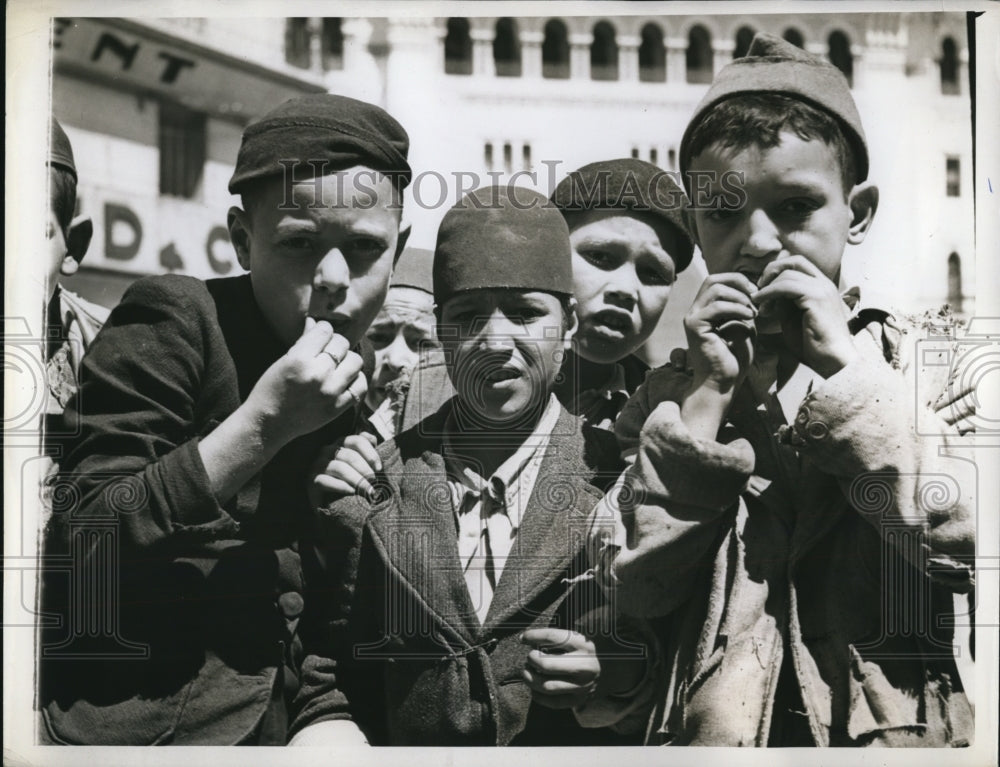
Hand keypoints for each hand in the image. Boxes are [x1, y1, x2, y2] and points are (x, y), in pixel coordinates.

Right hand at [243, 318, 366, 445]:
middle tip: (327, 353)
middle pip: (343, 343)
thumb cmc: (272, 389)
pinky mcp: (338, 407)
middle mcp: (317, 374)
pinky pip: (360, 385)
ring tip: (338, 366)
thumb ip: (303, 341)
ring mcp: (330, 392)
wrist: (268, 424)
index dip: (323, 330)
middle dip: (335, 344)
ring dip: (348, 361)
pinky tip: (345, 381)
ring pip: (356, 362)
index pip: (325, 330)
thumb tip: (316, 321)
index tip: (319, 336)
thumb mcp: (283, 361)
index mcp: (300, 359)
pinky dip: (355, 380)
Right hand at [310, 432, 381, 506]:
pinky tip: (352, 492)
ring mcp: (318, 465)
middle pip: (349, 456)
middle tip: (374, 482)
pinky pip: (326, 481)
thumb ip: (367, 450)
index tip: (379, 468)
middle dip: (365, 470)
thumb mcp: (360, 465)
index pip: (357, 441)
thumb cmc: (349, 481)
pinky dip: (341, 486)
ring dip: (356, 480)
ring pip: (339, 468)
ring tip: (367, 490)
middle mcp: (328, 450)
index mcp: (341, 443)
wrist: (331, 503)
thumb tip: (374, 441)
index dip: (370, 453)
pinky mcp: (311, 480)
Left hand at [521, 628, 599, 708]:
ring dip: (531, 679)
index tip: (523, 638)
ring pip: (547, 686)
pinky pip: (553, 702)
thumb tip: (527, 639)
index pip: (552, 637)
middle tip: (529, 656)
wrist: (616, 669)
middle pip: (546, 664)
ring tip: (527, 672)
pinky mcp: (580, 700)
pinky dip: (538, 696)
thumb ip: (558, 637)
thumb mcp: (580, 636)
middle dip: (531, 659)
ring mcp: (582, 685)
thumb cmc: (590, 650)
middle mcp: (584, 665)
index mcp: (583, 644)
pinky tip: (534, 688)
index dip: (533, 636)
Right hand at [683, 273, 757, 395]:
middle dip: (738, 283)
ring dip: (740, 297)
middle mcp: (695, 311)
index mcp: (705, 310)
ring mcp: (692, 317)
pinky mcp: (694, 326)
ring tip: (753, 313)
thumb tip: (754, 290)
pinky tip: (750, 318)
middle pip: (713, 279)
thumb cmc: (734, 359)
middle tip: (756, 297)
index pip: (717, 281)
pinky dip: (737, 308)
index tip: (757, 295)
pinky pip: (717, 307)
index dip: (738, 281)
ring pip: (715, 289)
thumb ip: (745, 308)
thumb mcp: (744, 327)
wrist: (722, 383)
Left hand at [753, 255, 856, 376]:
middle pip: (794, 261)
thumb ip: (784, 302)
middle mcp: (824, 283)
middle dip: (771, 271)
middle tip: (757, 289)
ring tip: (759, 305)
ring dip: (767, 288)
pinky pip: (786, 286)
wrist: (833, 360)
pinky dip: (769, 293)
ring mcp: (822, 288)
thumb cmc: (813, 344)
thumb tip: (769, 294)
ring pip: (787, 274)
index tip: (762, 288)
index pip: (799, 264)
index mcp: (822, 286)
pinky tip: (761, 305)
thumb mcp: (794, 317)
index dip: (777, 271)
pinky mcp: (817, 297)